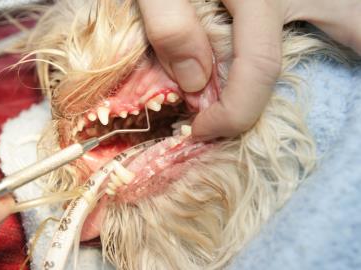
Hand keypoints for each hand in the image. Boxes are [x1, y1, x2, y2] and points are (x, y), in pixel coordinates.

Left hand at [137, 0, 360, 138]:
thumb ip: (170, 22)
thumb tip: (195, 82)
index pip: (260, 70)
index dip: (233, 114)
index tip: (203, 130)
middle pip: (351, 33)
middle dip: (338, 63)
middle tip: (294, 92)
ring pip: (351, 18)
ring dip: (347, 42)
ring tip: (329, 60)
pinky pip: (335, 10)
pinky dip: (337, 25)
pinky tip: (318, 30)